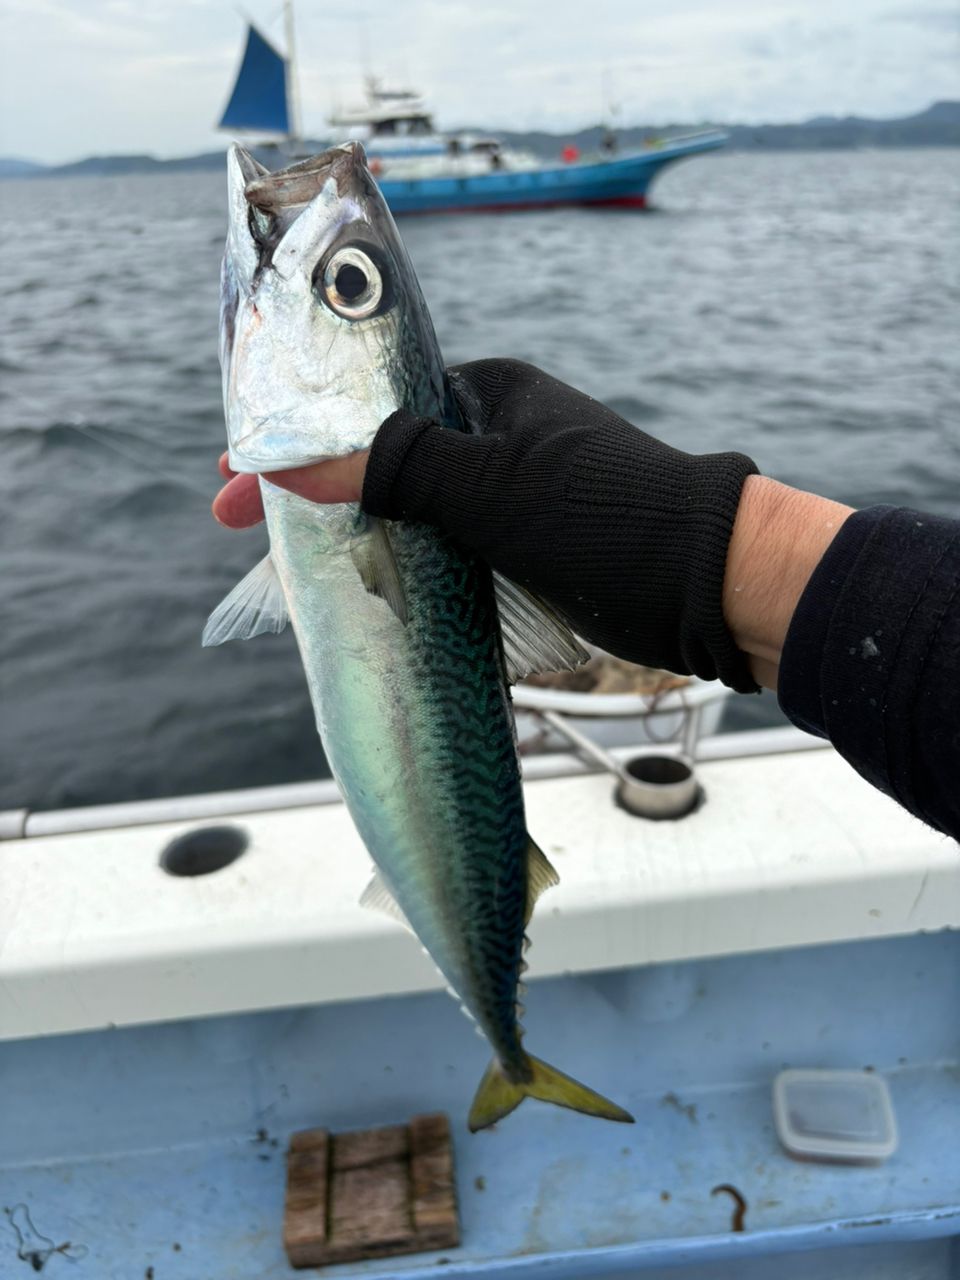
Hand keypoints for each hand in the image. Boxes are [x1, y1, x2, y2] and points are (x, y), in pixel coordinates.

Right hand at [212, 359, 852, 692]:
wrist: (707, 583)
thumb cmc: (605, 515)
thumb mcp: (489, 485)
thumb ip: (396, 467)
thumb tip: (294, 461)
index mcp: (486, 395)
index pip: (372, 403)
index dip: (302, 434)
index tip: (239, 470)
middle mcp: (495, 436)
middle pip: (381, 456)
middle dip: (314, 488)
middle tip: (241, 527)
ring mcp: (510, 494)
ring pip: (410, 508)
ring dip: (354, 530)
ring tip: (288, 562)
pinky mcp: (524, 547)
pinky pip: (443, 550)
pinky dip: (399, 565)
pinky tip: (361, 588)